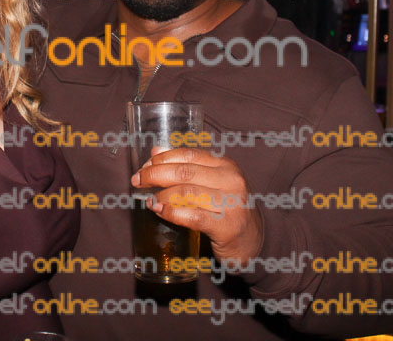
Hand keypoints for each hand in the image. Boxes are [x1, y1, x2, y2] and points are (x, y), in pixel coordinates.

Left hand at [131, 147, 262, 266]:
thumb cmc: (227, 208)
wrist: (254, 241)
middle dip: (155, 175)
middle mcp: (231, 181)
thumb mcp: (212, 183)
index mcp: (226, 165)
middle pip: (184, 172)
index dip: (162, 159)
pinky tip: (161, 212)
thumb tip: (155, 150)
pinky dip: (172, 213)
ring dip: (161, 196)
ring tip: (150, 200)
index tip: (145, 166)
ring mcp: (232, 203)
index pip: (189, 154)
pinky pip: (193, 217)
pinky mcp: (227, 226)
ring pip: (186, 193)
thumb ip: (187, 167)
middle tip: (138, 181)